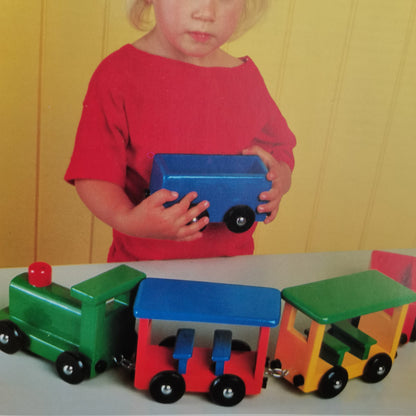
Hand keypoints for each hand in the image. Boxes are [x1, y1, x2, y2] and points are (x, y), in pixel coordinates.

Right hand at [75, 179, 208, 241]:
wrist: (134, 225)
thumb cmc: (142, 212)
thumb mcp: (151, 200)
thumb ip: (164, 195)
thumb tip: (176, 195)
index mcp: (167, 217)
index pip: (182, 207)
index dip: (189, 199)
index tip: (194, 193)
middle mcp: (171, 227)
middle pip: (189, 217)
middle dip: (199, 209)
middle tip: (206, 203)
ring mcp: (172, 234)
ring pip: (190, 230)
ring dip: (200, 224)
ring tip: (207, 218)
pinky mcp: (171, 237)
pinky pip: (184, 239)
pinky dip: (193, 237)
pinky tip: (200, 234)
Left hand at [242, 145, 291, 223]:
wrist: (284, 175)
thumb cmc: (271, 165)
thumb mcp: (264, 156)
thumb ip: (255, 151)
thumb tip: (243, 152)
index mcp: (275, 172)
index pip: (276, 171)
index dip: (273, 173)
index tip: (269, 175)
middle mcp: (277, 185)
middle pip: (276, 191)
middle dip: (269, 195)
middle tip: (261, 196)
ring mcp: (277, 195)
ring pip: (275, 203)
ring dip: (268, 208)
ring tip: (259, 209)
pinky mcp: (276, 202)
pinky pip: (275, 211)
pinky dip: (271, 217)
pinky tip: (265, 221)